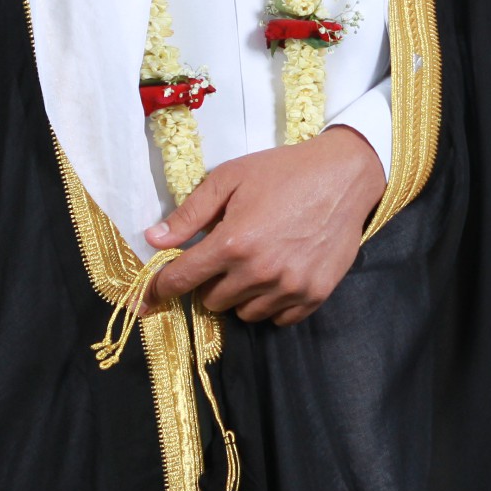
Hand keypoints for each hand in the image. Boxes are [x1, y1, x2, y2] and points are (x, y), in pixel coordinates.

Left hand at [144, 125, 384, 324]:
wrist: (344, 175)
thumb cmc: (283, 171)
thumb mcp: (230, 179)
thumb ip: (190, 213)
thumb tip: (154, 239)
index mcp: (233, 242)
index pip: (182, 280)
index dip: (159, 288)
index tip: (146, 299)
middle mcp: (259, 272)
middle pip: (212, 301)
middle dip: (210, 281)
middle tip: (227, 256)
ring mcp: (289, 287)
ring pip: (244, 313)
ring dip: (241, 295)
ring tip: (255, 264)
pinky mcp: (315, 295)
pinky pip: (278, 319)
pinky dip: (271, 304)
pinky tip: (277, 276)